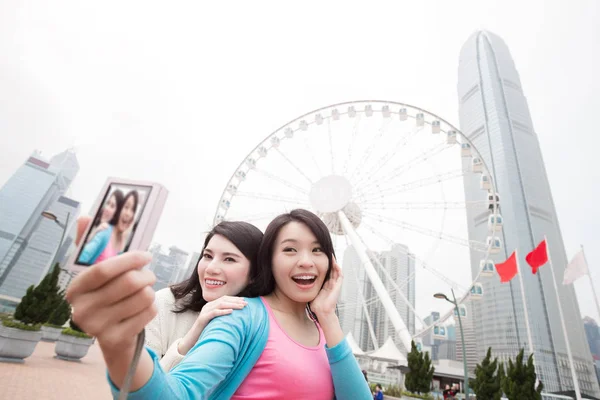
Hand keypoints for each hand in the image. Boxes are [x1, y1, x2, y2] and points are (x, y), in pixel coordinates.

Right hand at [66, 217, 156, 353]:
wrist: (113, 338)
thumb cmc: (107, 296)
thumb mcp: (98, 273)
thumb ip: (92, 245)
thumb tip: (85, 217)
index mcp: (75, 289)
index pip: (103, 269)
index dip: (129, 259)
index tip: (146, 256)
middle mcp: (80, 310)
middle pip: (128, 283)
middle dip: (146, 275)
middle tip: (149, 276)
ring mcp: (97, 328)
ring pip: (142, 297)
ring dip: (150, 291)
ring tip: (144, 293)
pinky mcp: (115, 339)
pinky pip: (148, 312)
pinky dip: (151, 307)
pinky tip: (142, 309)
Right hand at [178, 295, 246, 354]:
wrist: (192, 339)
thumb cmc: (206, 331)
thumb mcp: (216, 321)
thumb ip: (222, 316)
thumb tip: (236, 314)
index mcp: (211, 305)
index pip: (224, 298)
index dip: (234, 298)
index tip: (244, 300)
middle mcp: (207, 306)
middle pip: (223, 300)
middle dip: (236, 301)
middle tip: (246, 303)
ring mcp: (204, 311)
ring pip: (220, 305)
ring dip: (232, 305)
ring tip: (241, 307)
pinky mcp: (202, 318)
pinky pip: (214, 313)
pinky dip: (223, 311)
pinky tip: (231, 312)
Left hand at [310, 254, 342, 318]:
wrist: (322, 312)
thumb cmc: (316, 306)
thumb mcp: (311, 293)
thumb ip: (308, 288)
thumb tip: (299, 283)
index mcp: (325, 286)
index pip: (325, 273)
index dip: (323, 266)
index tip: (319, 259)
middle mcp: (331, 285)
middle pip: (331, 270)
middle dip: (329, 263)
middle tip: (326, 254)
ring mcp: (335, 285)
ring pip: (336, 271)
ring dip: (334, 264)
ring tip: (331, 256)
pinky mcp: (338, 287)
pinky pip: (340, 276)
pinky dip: (338, 269)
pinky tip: (335, 263)